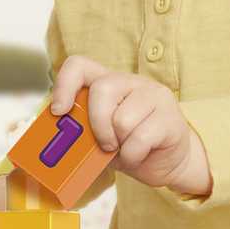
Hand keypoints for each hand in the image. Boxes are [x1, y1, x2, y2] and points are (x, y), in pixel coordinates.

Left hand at [50, 56, 212, 197]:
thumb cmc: (129, 147)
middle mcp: (131, 82)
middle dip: (97, 124)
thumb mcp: (99, 138)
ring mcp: (154, 95)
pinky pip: (140, 139)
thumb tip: (62, 139)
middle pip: (103, 89)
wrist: (167, 162)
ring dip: (119, 145)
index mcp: (108, 83)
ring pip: (122, 119)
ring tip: (126, 149)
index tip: (59, 111)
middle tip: (105, 144)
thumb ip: (83, 131)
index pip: (79, 66)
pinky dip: (133, 156)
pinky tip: (139, 155)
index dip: (64, 85)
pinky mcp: (170, 117)